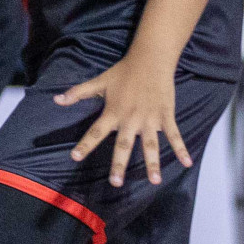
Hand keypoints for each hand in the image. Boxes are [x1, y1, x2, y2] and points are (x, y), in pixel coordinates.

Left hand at [56, 55, 191, 186]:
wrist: (150, 60)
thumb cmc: (123, 72)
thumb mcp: (98, 81)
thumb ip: (78, 93)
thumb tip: (56, 100)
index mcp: (113, 112)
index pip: (95, 131)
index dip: (84, 144)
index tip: (74, 157)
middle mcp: (130, 119)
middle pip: (124, 144)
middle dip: (119, 164)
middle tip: (115, 182)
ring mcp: (150, 119)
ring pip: (150, 144)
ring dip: (153, 162)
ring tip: (154, 180)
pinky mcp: (166, 116)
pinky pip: (174, 134)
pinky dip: (181, 148)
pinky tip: (187, 163)